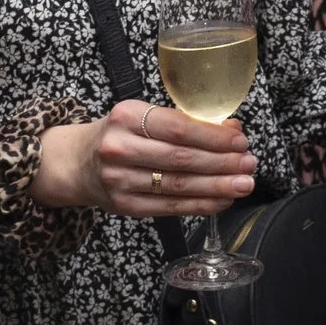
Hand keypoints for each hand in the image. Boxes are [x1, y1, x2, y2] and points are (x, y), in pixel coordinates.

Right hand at [39, 100, 256, 217]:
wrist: (76, 163)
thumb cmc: (119, 135)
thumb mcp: (143, 117)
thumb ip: (185, 122)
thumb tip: (232, 129)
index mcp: (126, 117)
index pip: (178, 128)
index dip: (213, 136)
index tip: (240, 141)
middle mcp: (119, 149)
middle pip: (181, 159)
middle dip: (222, 163)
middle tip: (249, 165)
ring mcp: (120, 180)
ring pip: (178, 186)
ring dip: (217, 187)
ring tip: (243, 184)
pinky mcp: (125, 207)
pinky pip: (171, 207)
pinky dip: (200, 205)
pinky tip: (222, 200)